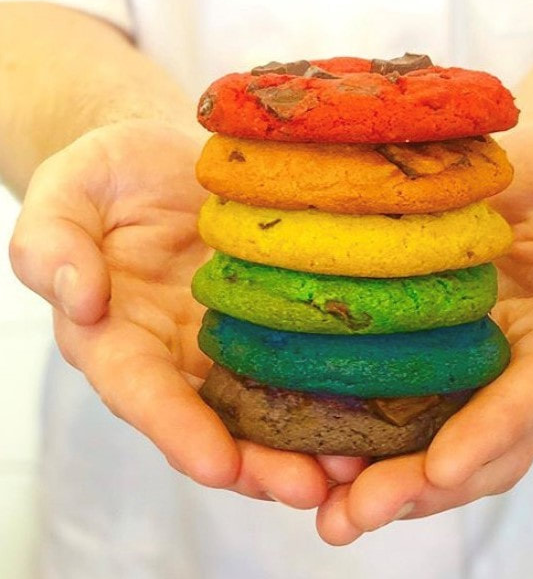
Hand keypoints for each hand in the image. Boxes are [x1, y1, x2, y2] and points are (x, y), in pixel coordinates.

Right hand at [9, 120, 363, 504]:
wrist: (169, 155)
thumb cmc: (112, 171)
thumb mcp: (67, 189)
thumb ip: (53, 242)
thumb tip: (79, 301)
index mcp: (117, 332)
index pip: (140, 389)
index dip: (176, 428)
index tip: (218, 465)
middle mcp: (174, 351)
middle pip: (210, 420)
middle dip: (256, 462)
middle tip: (307, 488)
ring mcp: (226, 340)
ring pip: (260, 407)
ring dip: (301, 444)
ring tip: (350, 469)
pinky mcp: (269, 320)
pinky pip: (295, 364)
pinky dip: (327, 396)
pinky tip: (368, 412)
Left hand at [315, 121, 532, 543]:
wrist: (530, 168)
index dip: (493, 431)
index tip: (440, 465)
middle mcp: (532, 371)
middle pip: (485, 445)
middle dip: (423, 485)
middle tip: (351, 515)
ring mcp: (484, 371)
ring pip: (444, 444)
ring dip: (391, 482)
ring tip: (330, 510)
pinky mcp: (442, 358)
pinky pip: (411, 410)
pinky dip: (374, 441)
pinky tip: (324, 456)